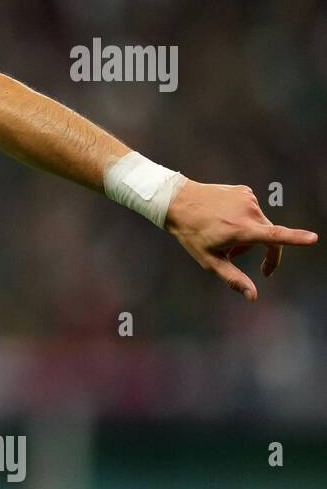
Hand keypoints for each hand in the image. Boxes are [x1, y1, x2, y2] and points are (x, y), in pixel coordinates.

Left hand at [165, 180, 317, 300]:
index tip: (313, 238)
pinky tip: (223, 218)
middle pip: (269, 236)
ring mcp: (248, 198)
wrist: (177, 200)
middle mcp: (249, 211)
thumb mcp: (209, 260)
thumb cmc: (191, 233)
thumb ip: (233, 278)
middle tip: (232, 256)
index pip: (275, 236)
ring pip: (260, 224)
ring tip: (223, 236)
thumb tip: (253, 297)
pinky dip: (243, 219)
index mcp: (242, 229)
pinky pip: (251, 210)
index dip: (296, 238)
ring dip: (248, 234)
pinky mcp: (245, 191)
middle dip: (258, 251)